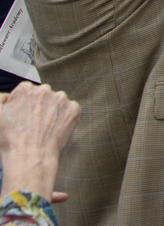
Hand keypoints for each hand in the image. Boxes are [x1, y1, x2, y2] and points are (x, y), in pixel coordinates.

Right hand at [0, 83, 81, 201]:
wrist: (30, 157)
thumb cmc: (10, 140)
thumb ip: (4, 101)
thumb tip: (7, 97)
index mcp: (24, 88)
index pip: (27, 92)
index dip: (24, 106)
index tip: (23, 118)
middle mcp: (44, 89)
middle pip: (43, 96)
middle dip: (40, 106)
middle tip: (34, 125)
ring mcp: (61, 99)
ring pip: (57, 102)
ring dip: (53, 111)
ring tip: (44, 129)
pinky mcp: (74, 109)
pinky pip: (69, 111)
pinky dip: (64, 118)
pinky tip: (55, 130)